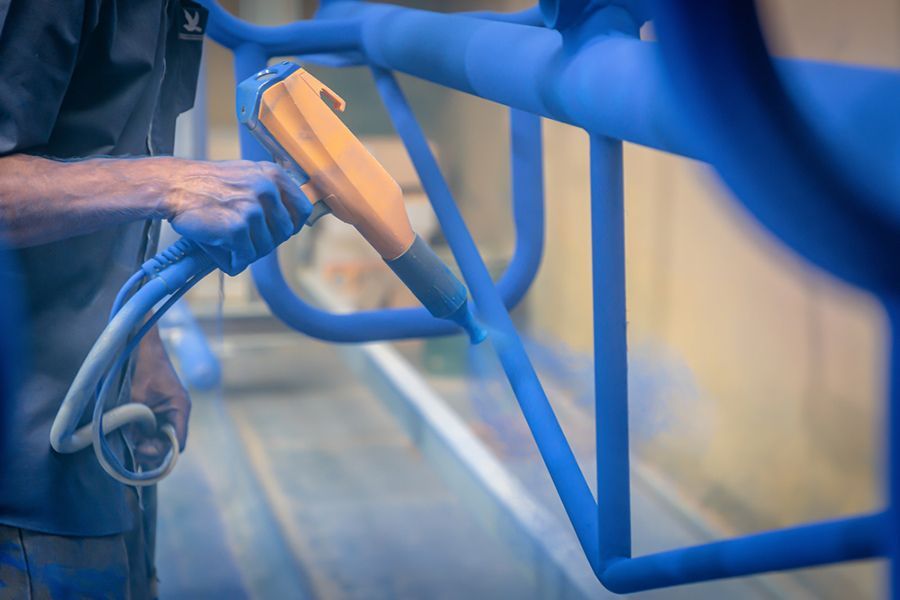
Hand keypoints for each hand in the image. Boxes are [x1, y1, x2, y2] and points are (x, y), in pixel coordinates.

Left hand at [129, 327, 190, 465]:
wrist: (140, 344)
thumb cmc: (142, 365)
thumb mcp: (136, 396)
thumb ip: (134, 422)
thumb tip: (129, 446)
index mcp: (179, 408)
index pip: (177, 442)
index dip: (162, 453)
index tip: (141, 452)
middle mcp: (176, 413)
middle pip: (168, 445)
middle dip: (152, 452)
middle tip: (133, 452)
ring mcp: (166, 413)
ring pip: (159, 440)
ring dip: (144, 446)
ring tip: (129, 447)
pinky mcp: (155, 411)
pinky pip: (151, 432)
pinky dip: (141, 438)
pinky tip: (128, 441)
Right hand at [159, 159, 311, 274]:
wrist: (173, 186)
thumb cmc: (207, 184)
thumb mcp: (248, 174)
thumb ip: (271, 191)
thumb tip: (293, 219)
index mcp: (273, 175)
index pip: (302, 210)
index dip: (290, 225)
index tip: (276, 229)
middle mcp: (267, 190)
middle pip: (284, 233)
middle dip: (266, 240)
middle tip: (243, 238)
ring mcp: (253, 210)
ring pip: (265, 248)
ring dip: (247, 250)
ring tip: (226, 239)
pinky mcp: (237, 228)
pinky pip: (245, 257)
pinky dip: (232, 258)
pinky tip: (218, 246)